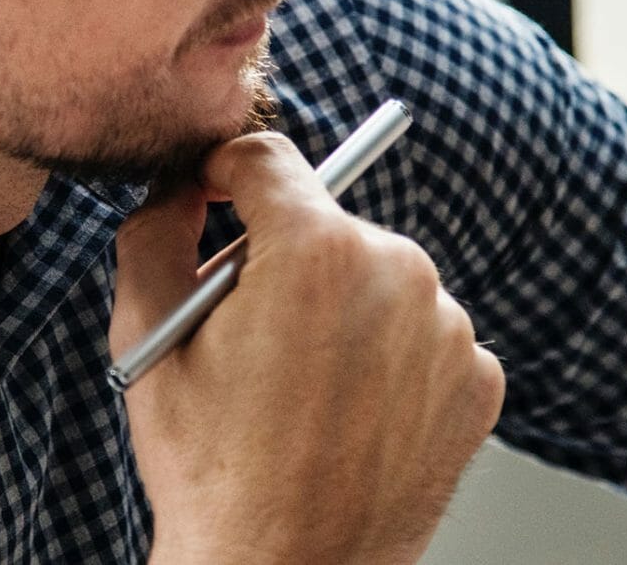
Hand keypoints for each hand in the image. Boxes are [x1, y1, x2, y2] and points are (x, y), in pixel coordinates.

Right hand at [111, 132, 504, 563]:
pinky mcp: (479, 381)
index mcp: (314, 248)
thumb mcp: (147, 337)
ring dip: (340, 311)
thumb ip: (153, 231)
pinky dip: (389, 361)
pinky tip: (348, 412)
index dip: (225, 173)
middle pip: (325, 226)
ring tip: (299, 387)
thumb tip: (176, 188)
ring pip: (378, 281)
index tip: (212, 196)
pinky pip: (425, 338)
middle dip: (281, 262)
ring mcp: (449, 329)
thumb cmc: (210, 467)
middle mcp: (398, 271)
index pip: (267, 160)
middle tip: (246, 333)